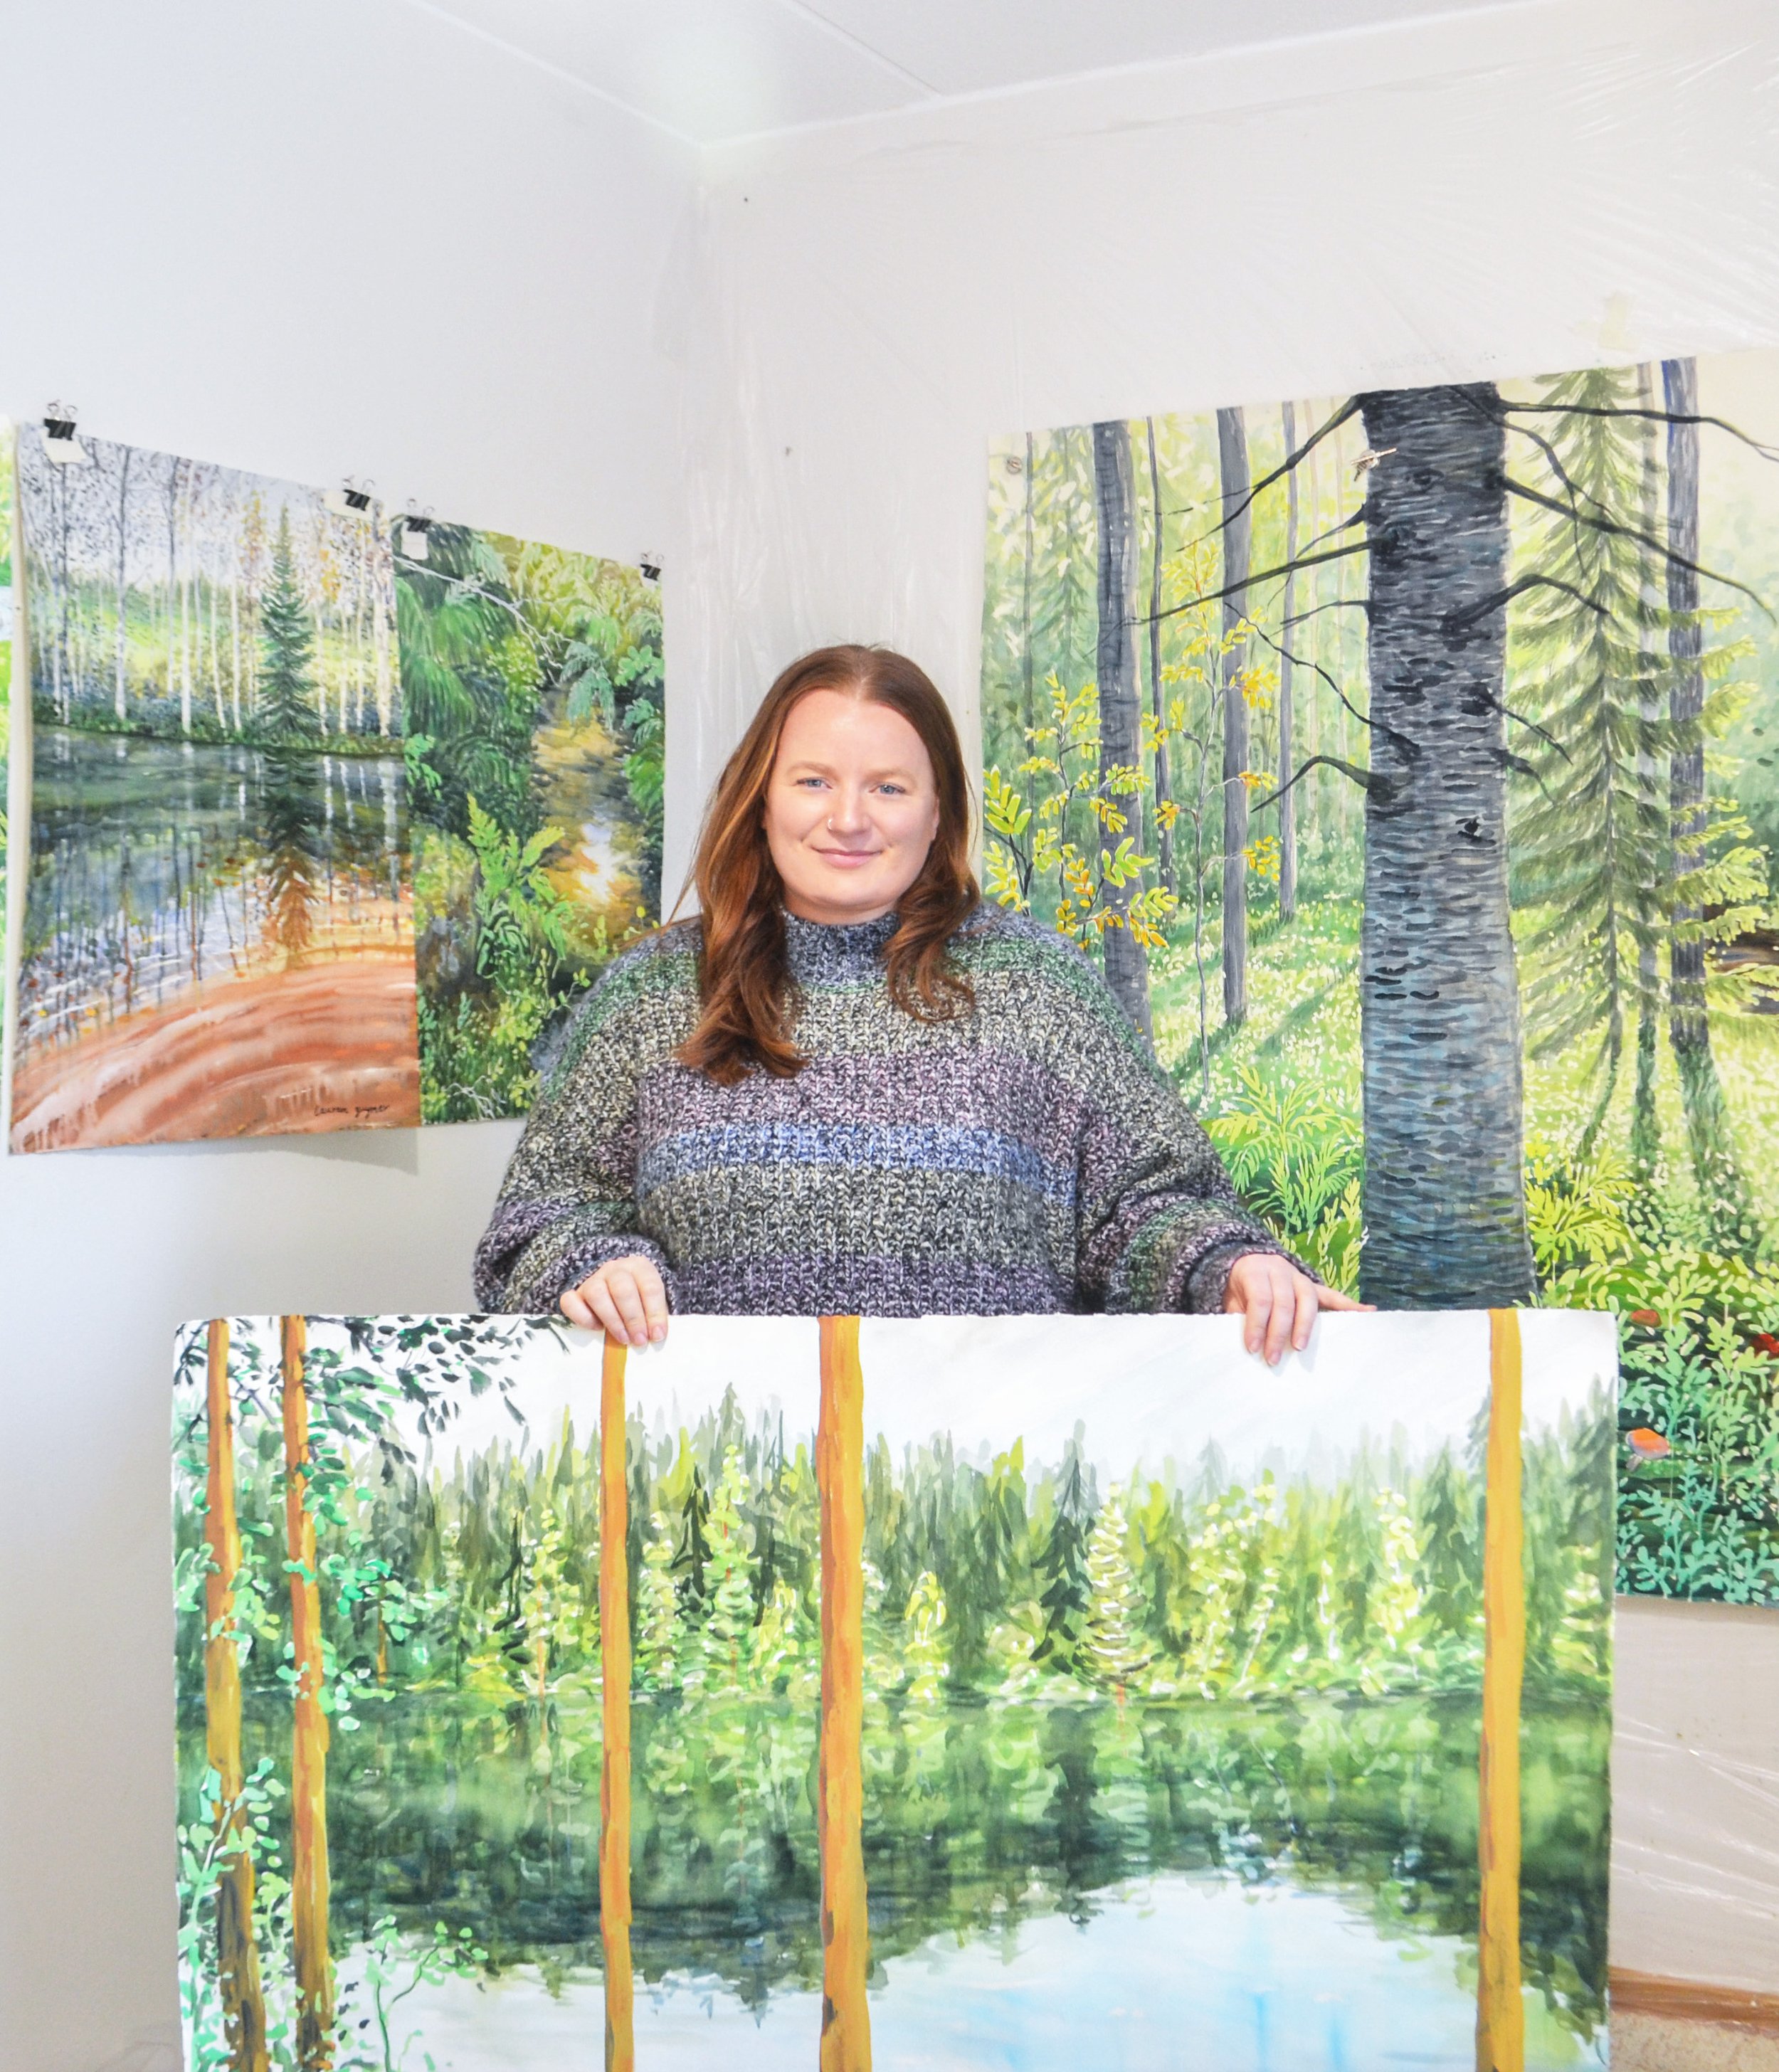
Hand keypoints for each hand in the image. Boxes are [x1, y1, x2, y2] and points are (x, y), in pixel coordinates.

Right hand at [560, 1254, 669, 1347]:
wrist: (617, 1292)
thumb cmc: (640, 1301)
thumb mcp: (652, 1304)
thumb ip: (654, 1317)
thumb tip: (655, 1336)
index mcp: (640, 1267)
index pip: (650, 1287)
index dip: (655, 1313)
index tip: (657, 1335)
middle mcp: (615, 1269)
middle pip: (622, 1289)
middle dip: (633, 1318)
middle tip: (639, 1340)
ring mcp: (593, 1279)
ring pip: (596, 1294)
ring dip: (612, 1320)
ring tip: (623, 1338)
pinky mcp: (575, 1294)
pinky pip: (570, 1302)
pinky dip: (583, 1318)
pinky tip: (597, 1328)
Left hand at [1223, 1252, 1371, 1364]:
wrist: (1244, 1265)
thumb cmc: (1238, 1290)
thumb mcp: (1231, 1300)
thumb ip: (1239, 1317)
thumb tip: (1247, 1348)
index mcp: (1255, 1272)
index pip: (1260, 1299)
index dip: (1257, 1324)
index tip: (1253, 1348)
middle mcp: (1279, 1270)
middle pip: (1284, 1302)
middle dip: (1278, 1333)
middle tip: (1273, 1358)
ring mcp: (1298, 1277)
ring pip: (1307, 1299)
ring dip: (1305, 1325)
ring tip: (1300, 1347)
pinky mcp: (1312, 1285)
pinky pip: (1331, 1295)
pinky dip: (1349, 1304)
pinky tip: (1366, 1312)